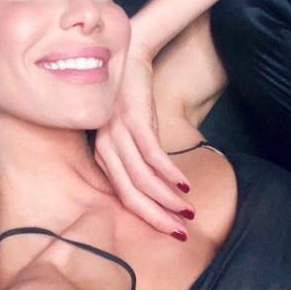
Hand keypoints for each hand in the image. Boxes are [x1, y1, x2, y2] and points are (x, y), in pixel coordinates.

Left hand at [93, 38, 195, 240]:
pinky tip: (184, 185)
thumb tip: (159, 185)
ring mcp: (118, 133)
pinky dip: (169, 173)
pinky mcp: (134, 118)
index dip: (147, 216)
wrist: (127, 56)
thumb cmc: (130, 98)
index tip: (169, 230)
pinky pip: (152, 154)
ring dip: (167, 199)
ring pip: (141, 178)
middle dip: (156, 217)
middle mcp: (106, 147)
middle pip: (129, 193)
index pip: (123, 195)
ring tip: (187, 212)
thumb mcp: (130, 132)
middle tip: (180, 234)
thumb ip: (137, 158)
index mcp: (103, 154)